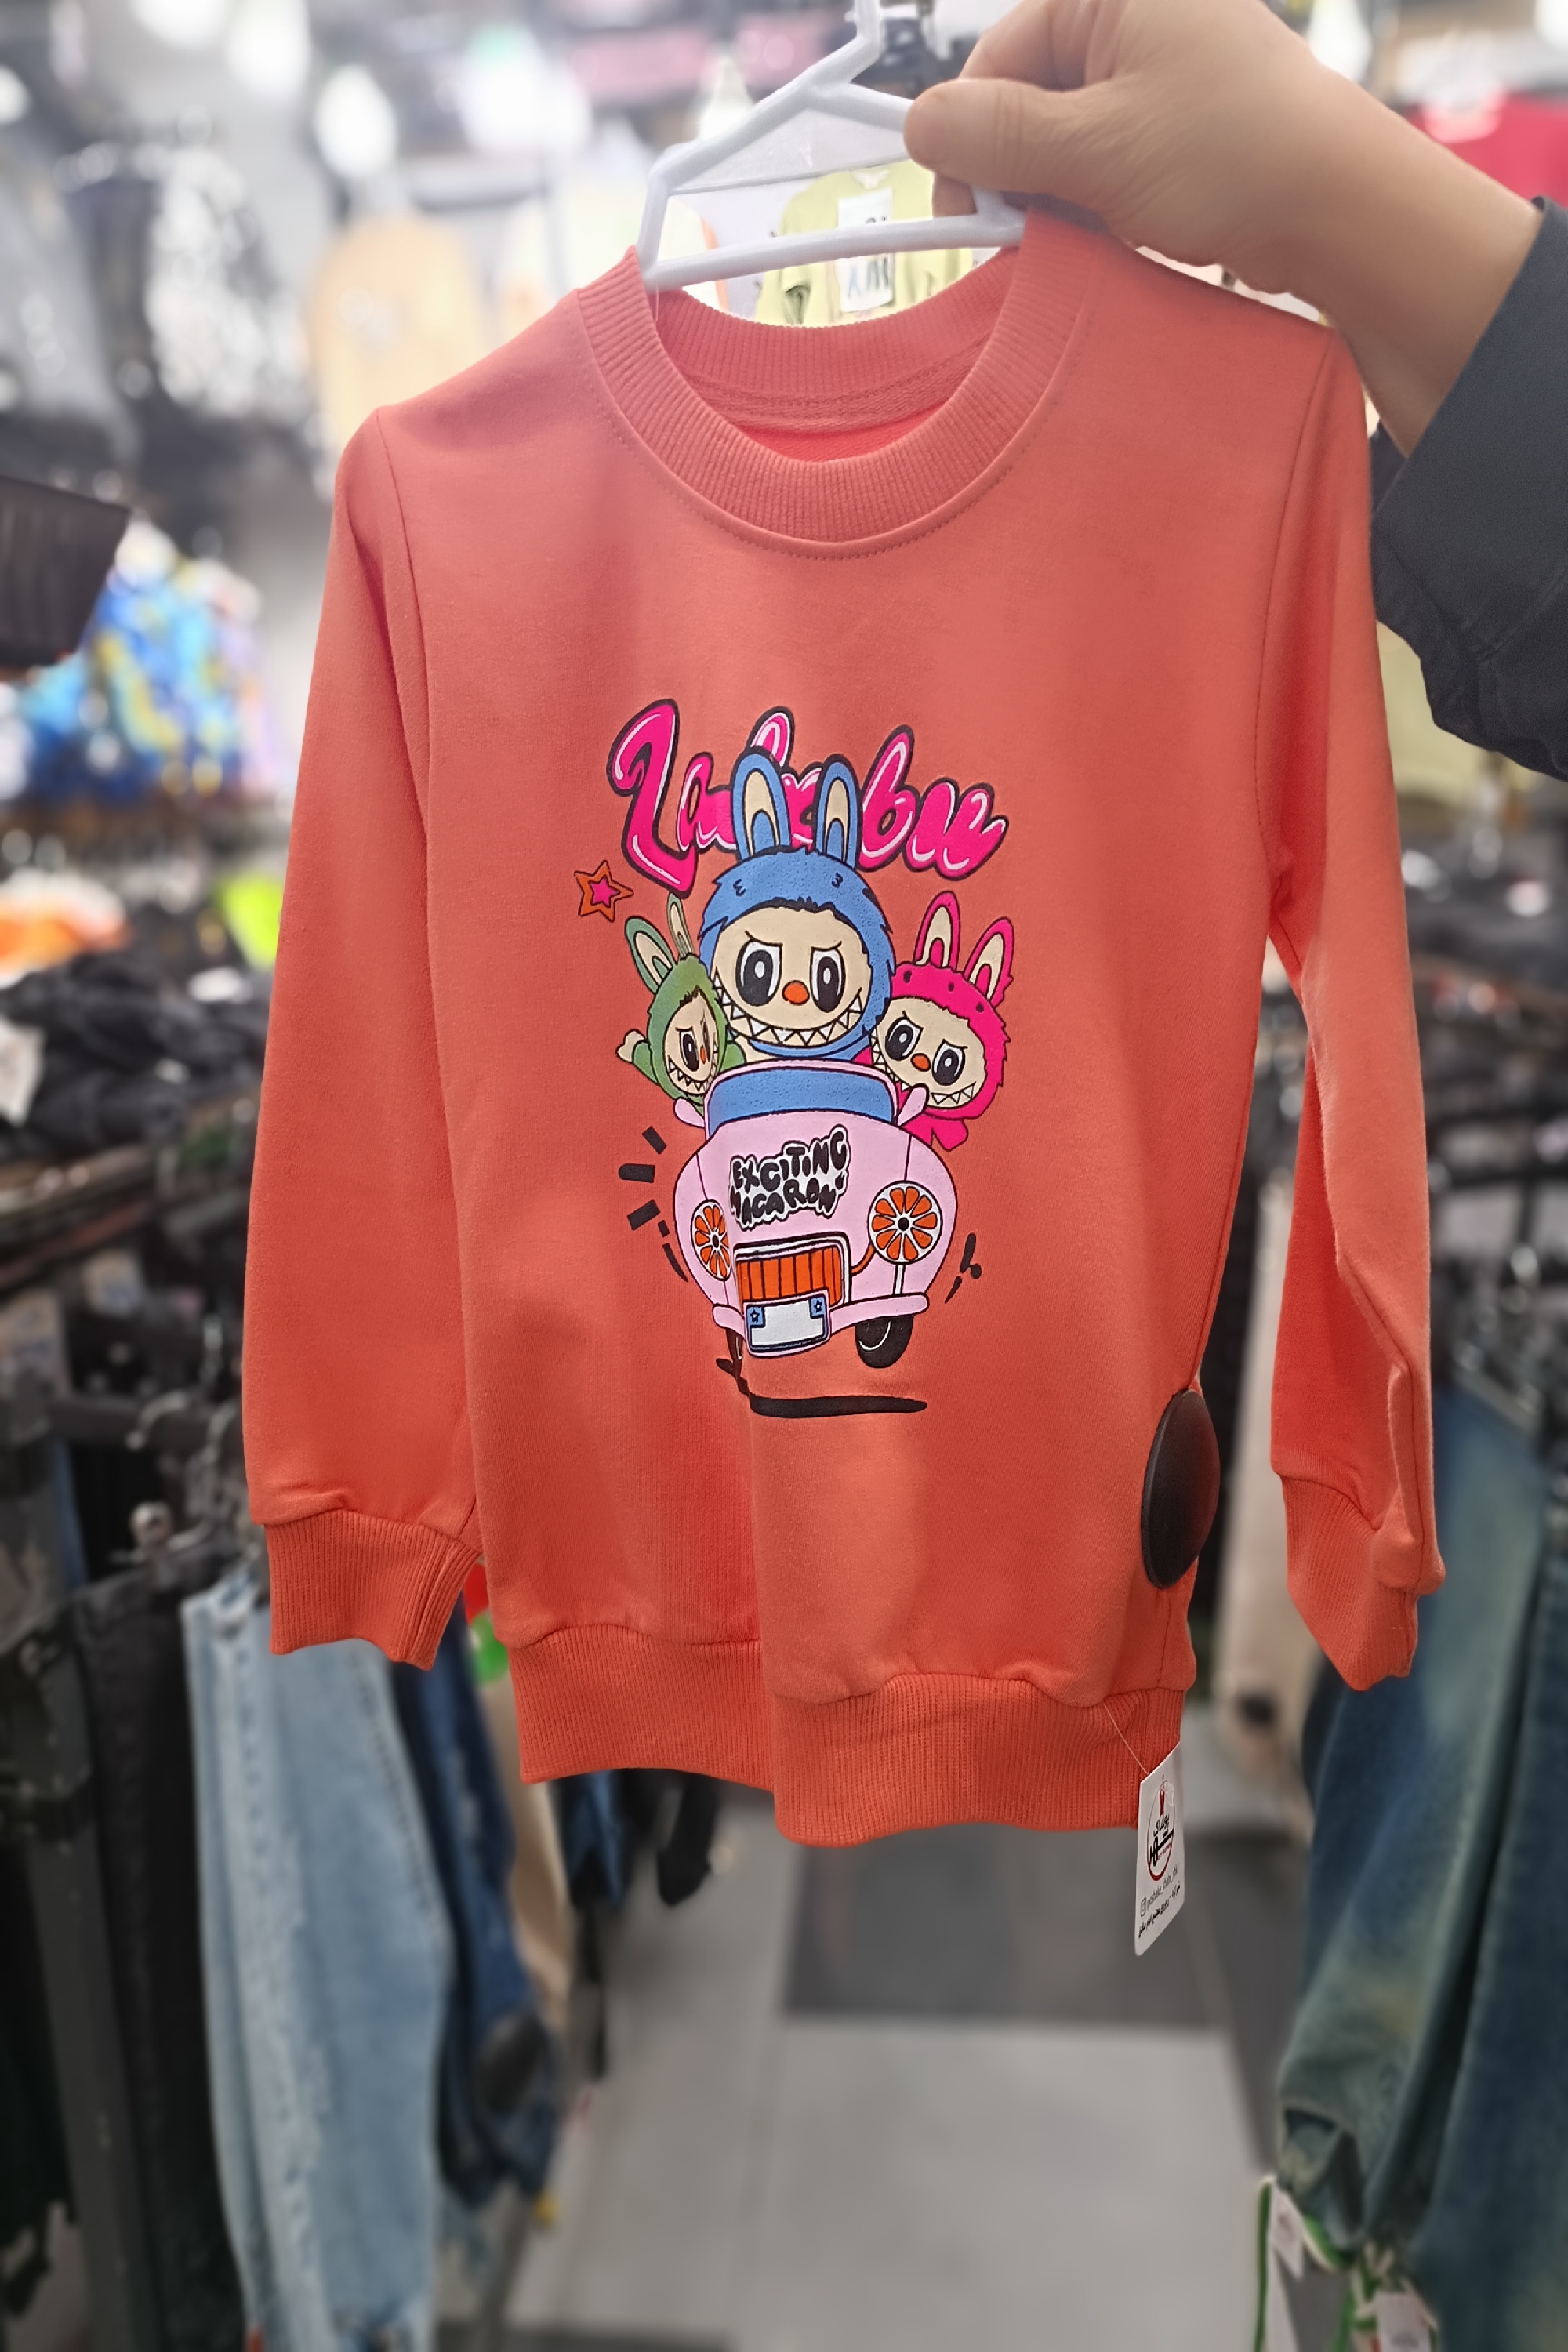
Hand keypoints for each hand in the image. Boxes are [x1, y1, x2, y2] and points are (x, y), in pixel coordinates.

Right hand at [907, 0, 1337, 293]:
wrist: (1345, 211)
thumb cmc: (1238, 155)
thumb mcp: (1097, 147)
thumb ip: (998, 136)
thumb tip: (921, 125)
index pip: (997, 57)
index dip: (971, 136)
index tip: (966, 211)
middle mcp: (1138, 23)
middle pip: (1028, 100)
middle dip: (1021, 173)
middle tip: (1029, 235)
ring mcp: (1163, 77)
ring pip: (1064, 143)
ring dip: (1061, 200)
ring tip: (1096, 233)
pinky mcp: (1181, 131)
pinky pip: (1108, 167)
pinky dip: (1100, 208)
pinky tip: (1122, 235)